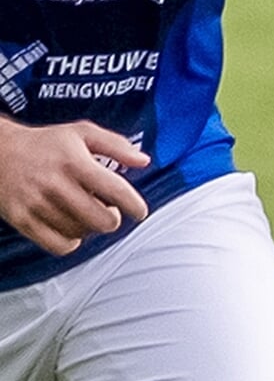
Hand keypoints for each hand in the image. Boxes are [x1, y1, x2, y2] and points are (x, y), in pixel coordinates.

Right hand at [0, 119, 149, 253]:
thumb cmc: (44, 144)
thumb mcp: (81, 133)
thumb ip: (116, 145)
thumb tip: (144, 160)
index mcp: (73, 162)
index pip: (117, 192)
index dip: (135, 206)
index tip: (138, 211)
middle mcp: (54, 183)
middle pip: (104, 221)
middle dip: (112, 217)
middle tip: (105, 208)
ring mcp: (36, 203)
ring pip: (83, 234)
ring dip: (89, 227)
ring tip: (81, 210)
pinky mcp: (22, 219)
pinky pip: (61, 246)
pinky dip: (71, 241)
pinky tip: (69, 225)